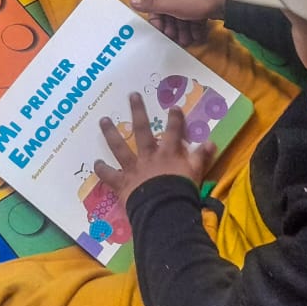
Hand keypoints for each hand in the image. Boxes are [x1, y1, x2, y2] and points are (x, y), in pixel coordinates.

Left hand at [94, 92, 216, 208]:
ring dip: (111, 133)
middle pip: (142, 130)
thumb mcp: (196, 173)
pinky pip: (109, 175)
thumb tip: (211, 142)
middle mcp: (148, 156)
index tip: (173, 107)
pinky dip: (102, 170)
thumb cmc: (182, 191)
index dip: (174, 119)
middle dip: (138, 111)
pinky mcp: (122, 183)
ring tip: (103, 120)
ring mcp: (133, 168)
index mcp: (168, 153)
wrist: (164, 209)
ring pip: (120, 147)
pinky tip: (95, 163)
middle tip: (132, 95)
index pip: (173, 132)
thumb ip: (201, 157)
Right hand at [130, 0, 225, 46]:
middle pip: (171, 18)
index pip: (157, 11)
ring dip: (185, 33)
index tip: (164, 33)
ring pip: (184, 21)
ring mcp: (192, 4)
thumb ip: (149, 4)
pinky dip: (196, 30)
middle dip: (174, 31)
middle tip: (178, 40)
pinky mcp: (205, 9)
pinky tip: (199, 37)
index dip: (159, 23)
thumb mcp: (167, 3)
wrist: (222, 0)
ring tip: (189, 41)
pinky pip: (196, 22)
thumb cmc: (192, 0)